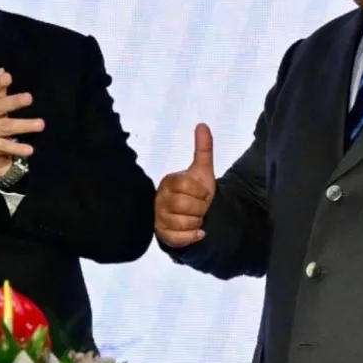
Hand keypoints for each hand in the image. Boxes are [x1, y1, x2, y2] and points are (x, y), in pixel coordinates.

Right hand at [154, 123, 216, 247]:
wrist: (194, 215)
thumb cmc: (196, 192)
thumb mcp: (203, 171)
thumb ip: (204, 149)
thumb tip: (203, 125)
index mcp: (169, 182)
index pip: (187, 185)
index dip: (201, 192)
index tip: (202, 193)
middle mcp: (160, 199)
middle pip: (186, 206)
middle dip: (200, 209)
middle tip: (199, 208)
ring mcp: (159, 217)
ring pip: (184, 223)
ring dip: (197, 222)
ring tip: (195, 218)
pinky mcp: (162, 234)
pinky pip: (180, 238)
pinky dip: (193, 236)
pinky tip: (197, 231)